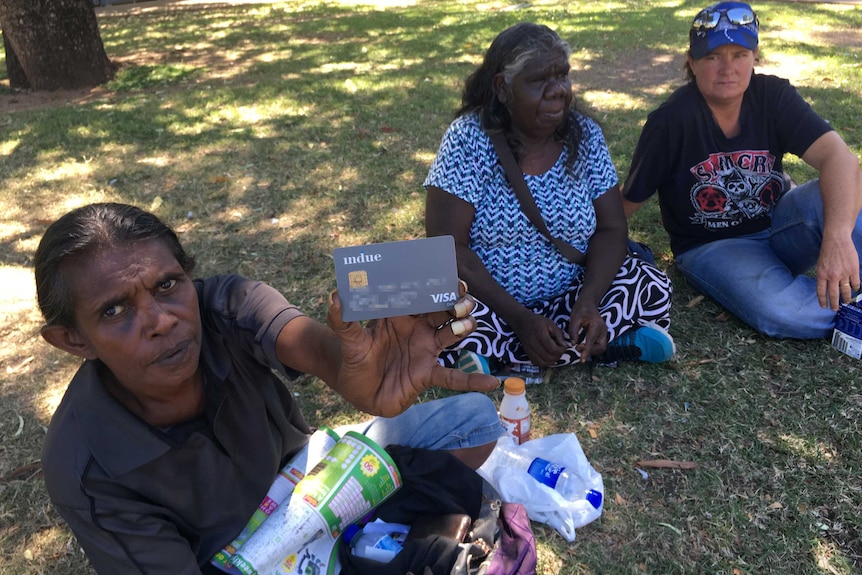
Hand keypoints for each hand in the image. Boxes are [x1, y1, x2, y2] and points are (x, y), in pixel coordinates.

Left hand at [325, 283, 498, 416]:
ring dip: (462, 325)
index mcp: (399, 314)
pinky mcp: (428, 372)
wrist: (356, 390)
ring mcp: (426, 349)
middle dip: (453, 299)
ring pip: (451, 332)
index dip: (432, 283)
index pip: (418, 294)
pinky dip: (472, 380)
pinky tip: (491, 383)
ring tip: (466, 323)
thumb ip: (342, 320)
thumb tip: (334, 295)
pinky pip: (453, 376)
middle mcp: (417, 328)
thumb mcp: (347, 341)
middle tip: (459, 294)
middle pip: (441, 308)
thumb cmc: (353, 360)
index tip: (443, 273)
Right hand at [510, 313, 566, 366]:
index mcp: (540, 335)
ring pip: (544, 362)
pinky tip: (548, 357)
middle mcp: (534, 345)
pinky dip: (545, 362)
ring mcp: (529, 351)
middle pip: (549, 357)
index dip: (561, 350)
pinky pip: (538, 363)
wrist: (522, 322)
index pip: (553, 349)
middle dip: (558, 355)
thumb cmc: (538, 322)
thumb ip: (558, 334)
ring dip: (552, 360)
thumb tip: (564, 345)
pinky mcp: (528, 354)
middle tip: (560, 349)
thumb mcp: (550, 324)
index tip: (563, 346)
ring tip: (554, 353)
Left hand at [568, 303, 607, 362]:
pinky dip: (592, 348)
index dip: (587, 351)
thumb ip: (573, 331)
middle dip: (591, 352)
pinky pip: (599, 345)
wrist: (588, 302)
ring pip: (601, 347)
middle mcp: (603, 330)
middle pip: (601, 347)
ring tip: (579, 347)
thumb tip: (573, 344)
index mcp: (596, 325)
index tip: (582, 360)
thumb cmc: (581, 309)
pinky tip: (583, 346)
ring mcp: (604, 332)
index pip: (592, 341)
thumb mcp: (574, 318)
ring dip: (592, 351)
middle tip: (577, 348)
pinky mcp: (602, 334)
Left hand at [816, 235, 860, 309]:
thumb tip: (826, 287)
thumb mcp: (820, 265)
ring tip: (846, 302)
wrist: (837, 240)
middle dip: (834, 304)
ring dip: (846, 298)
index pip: (821, 292)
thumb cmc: (827, 252)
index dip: (822, 301)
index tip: (824, 307)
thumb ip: (823, 276)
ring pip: (846, 291)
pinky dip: (855, 287)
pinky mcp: (854, 270)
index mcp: (822, 275)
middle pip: (833, 294)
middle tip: (835, 309)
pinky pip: (855, 283)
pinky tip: (854, 289)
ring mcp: (844, 274)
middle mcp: (832, 276)